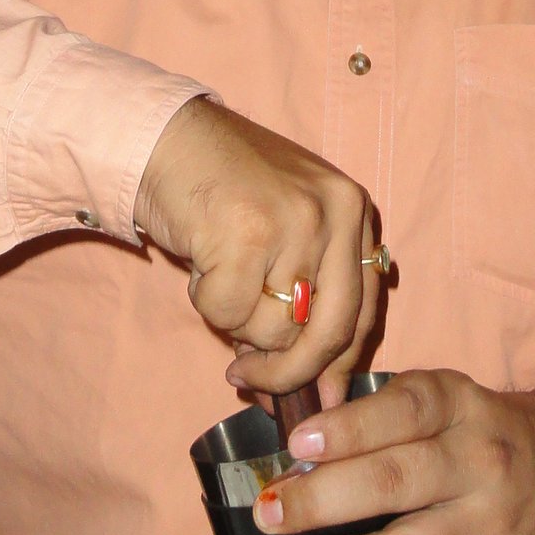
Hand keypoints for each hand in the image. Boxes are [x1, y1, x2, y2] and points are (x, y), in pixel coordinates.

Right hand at [134, 97, 379, 397]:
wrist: (169, 139)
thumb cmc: (225, 191)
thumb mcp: (287, 231)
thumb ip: (307, 298)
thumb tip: (318, 394)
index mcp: (355, 210)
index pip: (364, 310)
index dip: (335, 363)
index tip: (314, 395)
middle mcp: (336, 212)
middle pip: (332, 331)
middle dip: (290, 373)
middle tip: (251, 381)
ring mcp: (296, 221)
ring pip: (276, 329)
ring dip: (236, 322)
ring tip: (219, 273)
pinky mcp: (249, 234)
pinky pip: (229, 312)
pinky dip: (206, 302)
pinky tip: (201, 262)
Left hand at [253, 369, 534, 534]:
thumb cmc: (483, 432)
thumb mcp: (449, 402)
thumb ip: (384, 411)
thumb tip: (293, 430)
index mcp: (460, 404)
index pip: (404, 409)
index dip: (349, 427)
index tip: (297, 442)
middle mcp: (478, 457)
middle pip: (397, 477)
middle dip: (324, 497)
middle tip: (271, 510)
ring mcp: (489, 516)